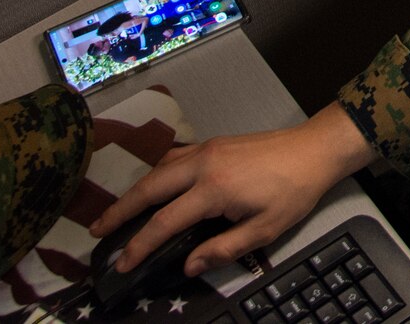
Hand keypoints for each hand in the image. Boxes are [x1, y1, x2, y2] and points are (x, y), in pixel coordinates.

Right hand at [89, 103, 377, 276]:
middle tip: (95, 231)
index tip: (121, 263)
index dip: (139, 245)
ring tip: (117, 212)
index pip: (164, 222)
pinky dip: (155, 174)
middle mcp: (202, 164)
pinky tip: (152, 187)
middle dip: (119, 210)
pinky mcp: (213, 143)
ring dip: (135, 190)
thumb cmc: (293, 192)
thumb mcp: (264, 231)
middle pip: (149, 187)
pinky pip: (173, 158)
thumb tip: (188, 266)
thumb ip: (223, 250)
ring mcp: (206, 149)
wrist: (314, 149)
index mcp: (213, 189)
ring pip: (158, 168)